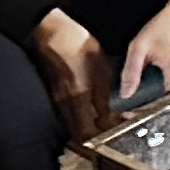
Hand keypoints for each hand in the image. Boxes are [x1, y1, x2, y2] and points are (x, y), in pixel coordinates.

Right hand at [32, 9, 110, 137]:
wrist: (52, 32)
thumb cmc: (77, 45)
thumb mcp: (100, 69)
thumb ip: (105, 97)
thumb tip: (111, 116)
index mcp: (78, 99)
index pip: (88, 135)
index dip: (103, 138)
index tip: (117, 130)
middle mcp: (65, 104)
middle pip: (80, 134)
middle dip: (97, 135)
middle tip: (113, 126)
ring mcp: (58, 100)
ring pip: (75, 124)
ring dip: (89, 125)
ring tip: (106, 116)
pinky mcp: (56, 94)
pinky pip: (70, 113)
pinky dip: (82, 115)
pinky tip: (93, 106)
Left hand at [116, 0, 169, 103]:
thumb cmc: (163, 26)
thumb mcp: (139, 45)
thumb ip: (131, 70)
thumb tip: (125, 94)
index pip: (159, 102)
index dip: (143, 111)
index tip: (129, 112)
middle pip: (168, 104)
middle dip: (150, 109)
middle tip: (133, 110)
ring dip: (158, 103)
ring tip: (142, 102)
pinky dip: (167, 95)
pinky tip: (156, 91)